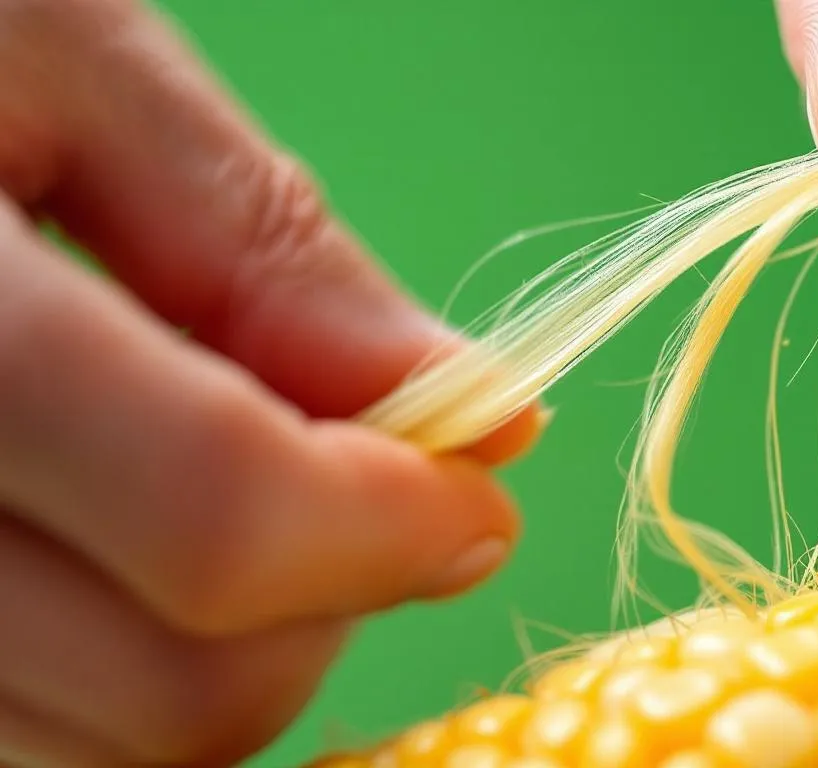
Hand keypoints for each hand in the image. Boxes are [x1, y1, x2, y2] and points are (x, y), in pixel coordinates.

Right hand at [0, 0, 540, 764]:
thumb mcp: (61, 52)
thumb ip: (261, 248)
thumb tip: (481, 415)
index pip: (217, 518)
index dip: (395, 530)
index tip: (474, 497)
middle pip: (171, 694)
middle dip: (324, 605)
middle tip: (348, 492)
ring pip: (83, 765)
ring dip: (214, 668)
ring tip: (209, 509)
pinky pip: (6, 746)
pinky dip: (96, 696)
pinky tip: (108, 566)